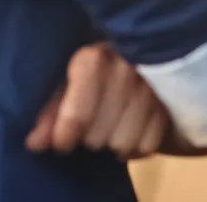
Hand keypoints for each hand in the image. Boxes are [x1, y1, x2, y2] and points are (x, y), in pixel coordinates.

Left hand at [25, 42, 168, 160]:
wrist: (146, 61)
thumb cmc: (97, 76)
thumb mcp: (69, 87)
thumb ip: (50, 114)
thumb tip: (35, 144)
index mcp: (93, 58)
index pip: (77, 115)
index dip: (65, 135)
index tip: (63, 142)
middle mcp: (125, 67)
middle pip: (97, 135)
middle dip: (90, 137)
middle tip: (93, 124)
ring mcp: (152, 85)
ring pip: (121, 144)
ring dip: (113, 143)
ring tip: (113, 127)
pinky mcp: (172, 103)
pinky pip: (146, 147)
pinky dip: (136, 147)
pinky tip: (132, 130)